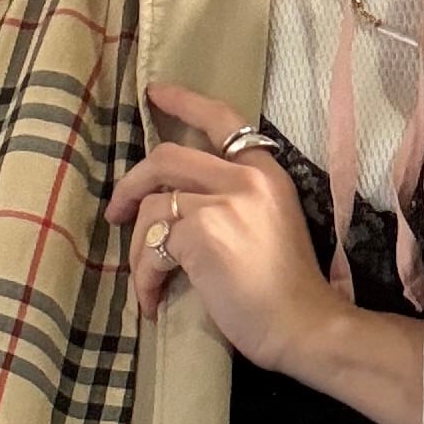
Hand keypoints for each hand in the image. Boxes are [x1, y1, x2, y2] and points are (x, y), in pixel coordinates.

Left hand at [106, 79, 339, 368]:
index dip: (183, 102)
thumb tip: (182, 206)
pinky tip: (153, 302)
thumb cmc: (290, 293)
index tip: (154, 95)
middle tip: (118, 213)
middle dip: (131, 183)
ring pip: (152, 207)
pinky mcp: (201, 234)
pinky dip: (145, 278)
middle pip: (167, 157)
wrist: (305, 327)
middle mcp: (245, 179)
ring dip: (138, 249)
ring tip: (146, 283)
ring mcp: (222, 203)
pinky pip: (152, 247)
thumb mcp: (273, 226)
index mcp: (267, 174)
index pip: (222, 120)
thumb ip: (238, 202)